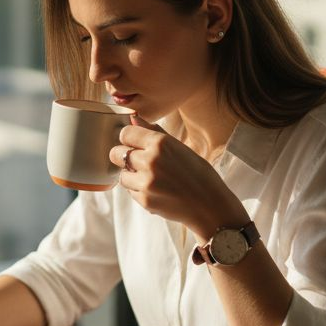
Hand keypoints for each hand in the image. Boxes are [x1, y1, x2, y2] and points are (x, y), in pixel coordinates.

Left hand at [110, 115, 247, 237]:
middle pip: (116, 153)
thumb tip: (134, 119)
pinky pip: (130, 192)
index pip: (125, 134)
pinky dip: (139, 191)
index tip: (134, 143)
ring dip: (131, 176)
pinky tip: (157, 191)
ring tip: (151, 179)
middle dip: (123, 156)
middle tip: (137, 162)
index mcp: (161, 143)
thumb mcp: (180, 148)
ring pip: (122, 175)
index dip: (128, 139)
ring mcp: (146, 182)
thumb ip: (154, 133)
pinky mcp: (144, 200)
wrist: (210, 205)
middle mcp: (150, 160)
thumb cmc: (199, 174)